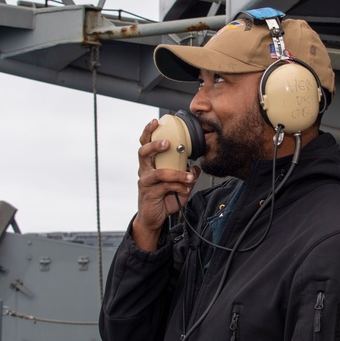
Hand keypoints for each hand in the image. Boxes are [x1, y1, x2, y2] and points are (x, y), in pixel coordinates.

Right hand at [134, 119, 200, 250]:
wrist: (154, 218)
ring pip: (157, 172)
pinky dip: (178, 186)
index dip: (148, 132)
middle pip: (143, 152)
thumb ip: (187, 175)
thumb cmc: (163, 198)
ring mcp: (146, 182)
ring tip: (188, 174)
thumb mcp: (178, 185)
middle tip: (167, 143)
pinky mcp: (149, 194)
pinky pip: (165, 187)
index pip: (145, 144)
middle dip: (155, 145)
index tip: (156, 122)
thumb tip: (196, 167)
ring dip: (175, 172)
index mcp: (149, 164)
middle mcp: (145, 171)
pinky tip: (186, 188)